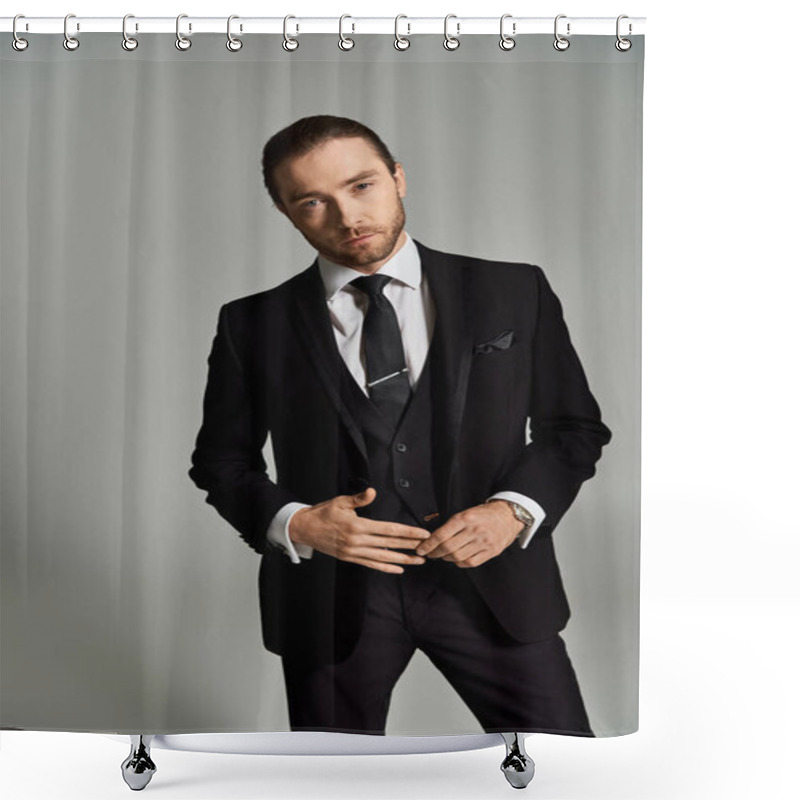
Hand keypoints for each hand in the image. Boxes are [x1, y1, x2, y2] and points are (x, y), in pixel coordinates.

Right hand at [288, 487, 430, 573]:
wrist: (304, 529)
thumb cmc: (323, 513)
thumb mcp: (340, 502)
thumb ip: (358, 499)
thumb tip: (372, 491)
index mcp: (357, 526)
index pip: (389, 530)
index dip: (408, 532)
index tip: (423, 533)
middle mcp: (357, 541)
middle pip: (390, 544)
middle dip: (411, 546)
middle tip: (429, 547)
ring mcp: (353, 552)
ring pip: (383, 557)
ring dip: (403, 559)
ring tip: (419, 560)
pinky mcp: (350, 558)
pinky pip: (371, 564)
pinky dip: (386, 567)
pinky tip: (399, 568)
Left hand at [415, 500, 524, 567]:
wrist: (508, 516)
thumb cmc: (483, 513)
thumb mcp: (466, 512)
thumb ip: (451, 525)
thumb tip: (431, 537)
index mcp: (465, 518)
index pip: (441, 535)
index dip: (428, 544)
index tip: (421, 549)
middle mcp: (474, 530)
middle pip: (448, 548)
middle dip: (435, 553)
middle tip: (429, 554)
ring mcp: (484, 542)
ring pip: (458, 557)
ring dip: (446, 558)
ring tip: (443, 555)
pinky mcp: (491, 551)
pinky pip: (470, 562)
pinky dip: (460, 563)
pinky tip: (456, 559)